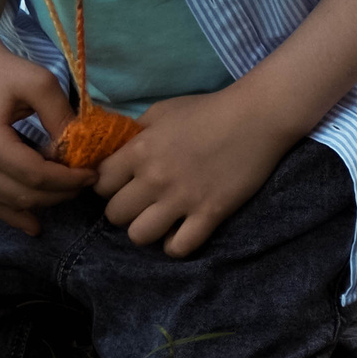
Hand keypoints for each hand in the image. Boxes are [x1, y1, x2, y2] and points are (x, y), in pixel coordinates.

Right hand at [0, 32, 93, 234]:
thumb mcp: (40, 84)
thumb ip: (61, 118)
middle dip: (60, 193)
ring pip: (6, 204)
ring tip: (68, 195)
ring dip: (40, 205)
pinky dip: (12, 213)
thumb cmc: (2, 68)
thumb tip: (78, 151)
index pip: (36, 176)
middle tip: (86, 182)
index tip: (94, 173)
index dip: (69, 180)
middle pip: (23, 195)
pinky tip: (33, 224)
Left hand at [91, 90, 295, 256]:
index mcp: (140, 150)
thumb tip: (114, 151)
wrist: (257, 116)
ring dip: (147, 229)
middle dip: (126, 209)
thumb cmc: (208, 109)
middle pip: (115, 215)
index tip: (124, 182)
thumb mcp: (163, 111)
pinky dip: (176, 244)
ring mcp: (182, 199)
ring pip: (139, 236)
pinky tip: (182, 231)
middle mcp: (155, 178)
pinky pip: (179, 248)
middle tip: (144, 201)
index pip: (100, 184)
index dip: (109, 185)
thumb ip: (136, 133)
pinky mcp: (210, 214)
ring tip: (161, 218)